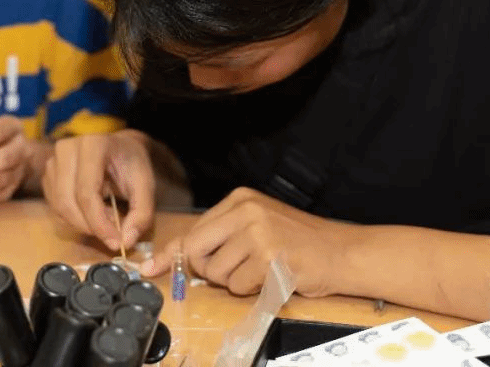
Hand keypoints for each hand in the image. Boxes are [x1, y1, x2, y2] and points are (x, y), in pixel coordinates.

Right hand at [42, 130, 154, 251]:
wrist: (118, 147)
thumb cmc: (131, 163)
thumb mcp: (145, 186)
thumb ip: (141, 214)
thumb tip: (126, 242)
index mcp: (93, 145)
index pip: (87, 193)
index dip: (99, 223)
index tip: (116, 242)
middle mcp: (66, 149)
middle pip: (68, 202)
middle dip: (90, 226)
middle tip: (112, 233)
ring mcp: (53, 161)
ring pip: (59, 207)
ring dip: (82, 223)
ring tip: (106, 218)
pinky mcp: (47, 174)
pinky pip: (55, 207)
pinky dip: (74, 219)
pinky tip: (93, 213)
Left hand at [142, 188, 350, 296]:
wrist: (340, 252)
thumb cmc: (296, 242)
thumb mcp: (256, 226)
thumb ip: (219, 237)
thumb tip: (168, 259)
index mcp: (240, 199)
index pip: (194, 230)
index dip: (175, 254)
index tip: (150, 268)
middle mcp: (246, 210)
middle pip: (197, 250)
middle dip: (207, 269)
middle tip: (235, 270)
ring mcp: (258, 232)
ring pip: (217, 273)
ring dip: (235, 282)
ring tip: (261, 270)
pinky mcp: (269, 257)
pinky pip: (239, 286)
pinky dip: (252, 290)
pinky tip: (273, 276)